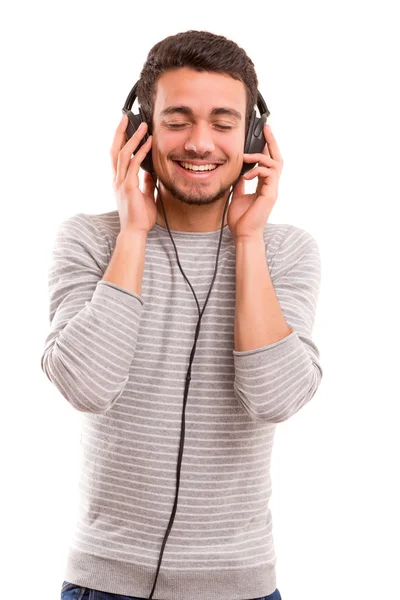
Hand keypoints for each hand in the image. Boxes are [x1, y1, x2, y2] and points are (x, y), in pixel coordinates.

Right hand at [110, 114, 156, 233]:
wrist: (135, 232)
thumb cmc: (140, 217)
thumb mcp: (145, 195)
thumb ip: (146, 182)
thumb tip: (151, 172)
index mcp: (119, 180)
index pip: (116, 155)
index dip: (119, 140)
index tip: (124, 126)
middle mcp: (117, 179)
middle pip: (115, 149)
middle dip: (120, 132)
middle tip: (126, 117)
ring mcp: (121, 183)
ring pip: (124, 154)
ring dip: (134, 138)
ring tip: (143, 126)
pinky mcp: (128, 187)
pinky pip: (134, 165)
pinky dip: (141, 152)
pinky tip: (148, 143)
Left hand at [227, 123, 283, 240]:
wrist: (243, 234)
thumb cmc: (241, 219)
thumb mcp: (238, 195)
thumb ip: (241, 183)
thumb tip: (238, 171)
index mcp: (264, 186)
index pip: (269, 163)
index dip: (267, 148)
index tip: (263, 135)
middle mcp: (271, 186)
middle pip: (278, 159)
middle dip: (272, 142)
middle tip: (266, 129)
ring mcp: (273, 190)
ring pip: (275, 164)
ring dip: (260, 157)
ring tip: (246, 157)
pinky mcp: (271, 194)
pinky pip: (269, 174)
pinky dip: (257, 171)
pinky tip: (246, 176)